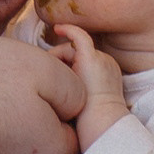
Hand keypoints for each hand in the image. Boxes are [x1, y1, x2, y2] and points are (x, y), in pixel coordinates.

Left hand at [47, 24, 129, 149]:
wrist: (102, 124)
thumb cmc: (91, 121)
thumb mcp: (83, 102)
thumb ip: (75, 90)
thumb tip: (58, 88)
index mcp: (105, 73)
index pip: (80, 61)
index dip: (64, 67)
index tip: (54, 79)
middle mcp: (105, 62)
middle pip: (74, 54)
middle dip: (59, 62)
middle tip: (47, 76)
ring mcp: (100, 58)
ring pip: (72, 49)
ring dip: (57, 58)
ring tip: (48, 72)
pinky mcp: (92, 57)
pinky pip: (79, 36)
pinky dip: (68, 30)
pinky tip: (57, 29)